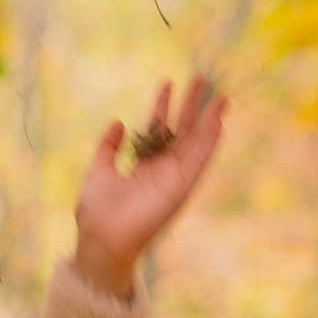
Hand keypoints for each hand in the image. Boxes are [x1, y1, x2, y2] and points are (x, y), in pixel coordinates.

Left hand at [72, 74, 225, 298]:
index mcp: (143, 166)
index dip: (162, 106)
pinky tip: (218, 122)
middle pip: (181, 131)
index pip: (157, 129)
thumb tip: (117, 122)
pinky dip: (209, 142)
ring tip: (221, 96)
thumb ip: (107, 148)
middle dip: (191, 105)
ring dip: (209, 120)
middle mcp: (162, 170)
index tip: (167, 83)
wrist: (101, 240)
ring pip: (196, 143)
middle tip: (201, 77)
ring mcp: (173, 178)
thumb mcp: (98, 171)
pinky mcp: (181, 188)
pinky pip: (199, 161)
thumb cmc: (96, 213)